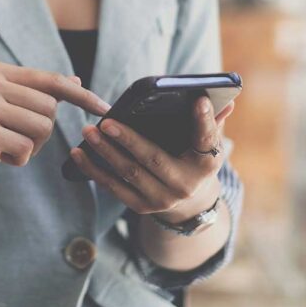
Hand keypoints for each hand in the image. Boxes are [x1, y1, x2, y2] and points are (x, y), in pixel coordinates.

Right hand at [0, 62, 110, 196]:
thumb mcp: (13, 113)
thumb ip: (40, 96)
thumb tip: (75, 80)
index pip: (52, 81)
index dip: (81, 96)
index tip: (105, 108)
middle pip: (49, 108)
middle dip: (41, 133)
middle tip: (16, 140)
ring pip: (40, 128)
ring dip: (30, 147)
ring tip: (5, 147)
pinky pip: (24, 147)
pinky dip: (18, 159)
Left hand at [70, 96, 234, 222]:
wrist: (188, 200)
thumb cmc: (194, 159)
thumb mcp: (208, 144)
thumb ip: (212, 122)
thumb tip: (227, 99)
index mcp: (207, 163)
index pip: (207, 139)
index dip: (204, 121)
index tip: (198, 100)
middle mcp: (185, 185)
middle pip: (153, 158)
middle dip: (128, 139)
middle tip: (106, 122)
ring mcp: (162, 199)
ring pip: (128, 173)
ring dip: (105, 152)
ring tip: (87, 132)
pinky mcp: (141, 207)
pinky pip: (113, 186)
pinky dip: (94, 170)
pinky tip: (78, 154)